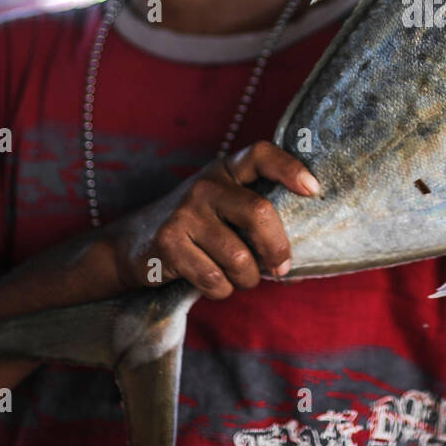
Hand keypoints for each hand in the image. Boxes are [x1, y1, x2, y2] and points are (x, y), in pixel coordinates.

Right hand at [107, 140, 318, 299]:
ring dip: (247, 279)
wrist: (132, 244)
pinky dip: (222, 291)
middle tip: (281, 268)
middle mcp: (205, 185)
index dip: (290, 168)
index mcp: (225, 170)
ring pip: (239, 258)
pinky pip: (214, 279)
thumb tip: (303, 250)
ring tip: (241, 279)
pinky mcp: (169, 243)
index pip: (261, 155)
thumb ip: (255, 214)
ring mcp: (184, 213)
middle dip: (277, 249)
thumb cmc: (197, 228)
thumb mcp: (223, 207)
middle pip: (259, 214)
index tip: (313, 190)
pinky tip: (214, 284)